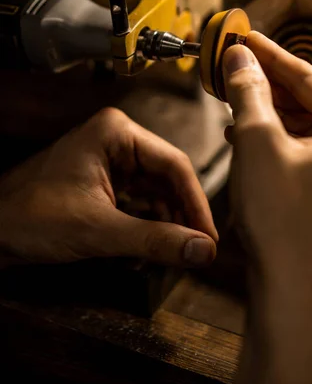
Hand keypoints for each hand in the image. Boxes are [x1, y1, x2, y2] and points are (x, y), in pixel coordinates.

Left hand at [0, 108, 217, 268]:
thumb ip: (155, 240)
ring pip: (156, 189)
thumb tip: (202, 251)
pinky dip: (150, 221)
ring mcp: (111, 158)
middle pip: (168, 177)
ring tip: (180, 250)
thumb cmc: (31, 217)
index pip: (175, 164)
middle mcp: (118, 139)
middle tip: (198, 249)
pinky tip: (157, 244)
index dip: (197, 204)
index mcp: (117, 132)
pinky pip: (140, 198)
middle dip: (182, 214)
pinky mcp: (105, 179)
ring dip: (168, 220)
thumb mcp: (99, 230)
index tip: (209, 238)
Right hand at [222, 32, 311, 383]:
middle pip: (311, 101)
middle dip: (268, 85)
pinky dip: (280, 140)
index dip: (269, 55)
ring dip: (270, 114)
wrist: (293, 294)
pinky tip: (248, 133)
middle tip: (235, 66)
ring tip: (235, 98)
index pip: (310, 77)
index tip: (245, 39)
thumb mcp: (258, 143)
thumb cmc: (285, 225)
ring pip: (309, 126)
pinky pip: (311, 151)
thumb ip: (250, 91)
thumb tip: (240, 57)